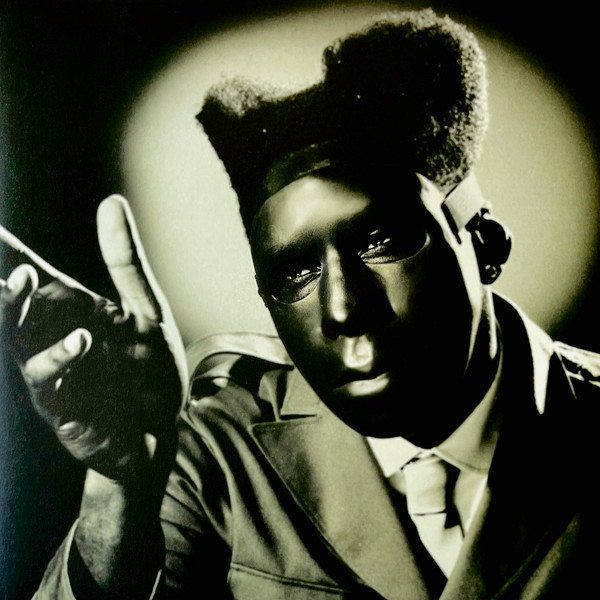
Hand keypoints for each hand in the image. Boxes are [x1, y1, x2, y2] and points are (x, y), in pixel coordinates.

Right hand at [0, 196, 186, 480]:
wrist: (163, 423)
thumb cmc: (149, 365)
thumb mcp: (146, 308)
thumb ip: (125, 261)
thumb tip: (111, 201)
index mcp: (70, 308)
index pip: (27, 270)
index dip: (4, 248)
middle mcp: (52, 336)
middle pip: (11, 306)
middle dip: (5, 287)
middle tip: (12, 266)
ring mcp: (55, 372)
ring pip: (20, 346)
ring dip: (24, 322)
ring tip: (44, 299)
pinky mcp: (65, 408)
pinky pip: (51, 387)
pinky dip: (59, 366)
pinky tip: (80, 347)